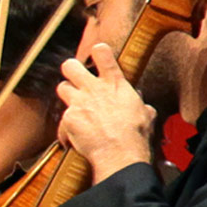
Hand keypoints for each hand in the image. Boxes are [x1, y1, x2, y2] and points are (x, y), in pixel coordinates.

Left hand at [55, 43, 155, 183]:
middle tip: (74, 78)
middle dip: (71, 69)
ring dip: (67, 95)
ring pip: (62, 87)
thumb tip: (141, 106)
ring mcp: (79, 102)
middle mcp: (94, 89)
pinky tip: (74, 137)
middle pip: (70, 66)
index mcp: (115, 84)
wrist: (120, 154)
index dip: (98, 52)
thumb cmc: (135, 136)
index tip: (97, 54)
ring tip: (75, 107)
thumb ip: (138, 104)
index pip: (102, 54)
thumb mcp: (145, 114)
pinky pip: (61, 120)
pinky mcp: (68, 118)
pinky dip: (66, 129)